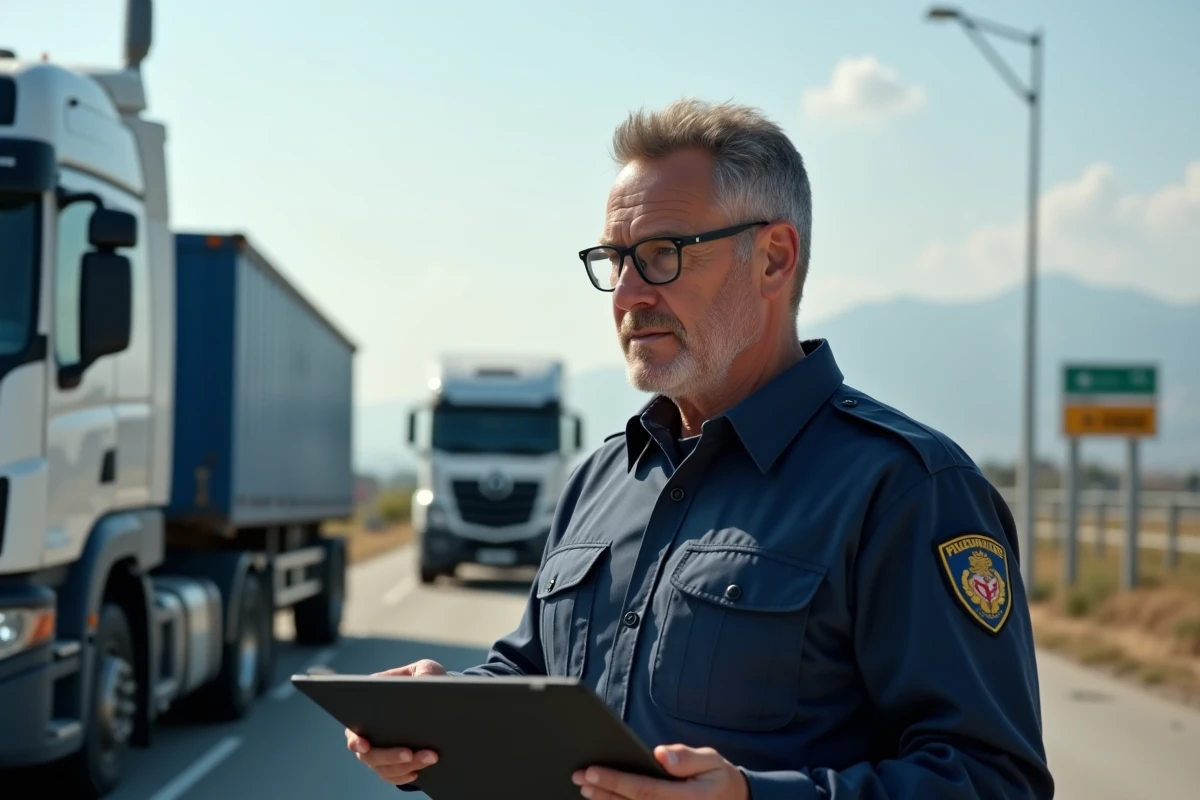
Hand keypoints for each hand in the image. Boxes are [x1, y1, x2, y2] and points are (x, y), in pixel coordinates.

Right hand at [344, 659, 446, 784]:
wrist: (440, 701)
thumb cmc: (426, 681)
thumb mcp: (427, 670)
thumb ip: (424, 672)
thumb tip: (423, 682)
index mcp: (370, 707)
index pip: (355, 726)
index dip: (356, 739)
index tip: (365, 744)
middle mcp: (369, 733)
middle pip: (370, 754)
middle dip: (390, 755)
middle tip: (410, 753)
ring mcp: (379, 751)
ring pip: (384, 767)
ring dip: (405, 765)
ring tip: (430, 758)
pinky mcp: (392, 764)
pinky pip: (393, 776)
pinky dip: (404, 776)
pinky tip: (419, 771)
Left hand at [572, 744, 748, 799]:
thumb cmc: (717, 777)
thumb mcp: (712, 761)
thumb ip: (688, 757)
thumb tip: (661, 754)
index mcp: (687, 797)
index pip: (644, 789)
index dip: (616, 781)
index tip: (592, 771)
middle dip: (604, 790)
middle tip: (579, 777)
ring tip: (585, 788)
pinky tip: (603, 799)